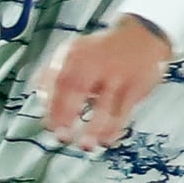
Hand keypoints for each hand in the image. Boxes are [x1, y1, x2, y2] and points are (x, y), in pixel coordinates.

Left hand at [36, 14, 175, 151]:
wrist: (142, 36)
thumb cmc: (101, 51)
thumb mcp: (73, 53)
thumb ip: (52, 73)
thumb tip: (41, 99)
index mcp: (75, 54)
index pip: (58, 80)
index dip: (52, 105)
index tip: (49, 125)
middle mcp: (96, 62)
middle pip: (78, 90)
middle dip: (67, 116)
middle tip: (61, 136)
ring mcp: (118, 74)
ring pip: (105, 105)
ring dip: (94, 128)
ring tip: (85, 146)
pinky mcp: (136, 86)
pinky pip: (124, 111)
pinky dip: (114, 128)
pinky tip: (106, 140)